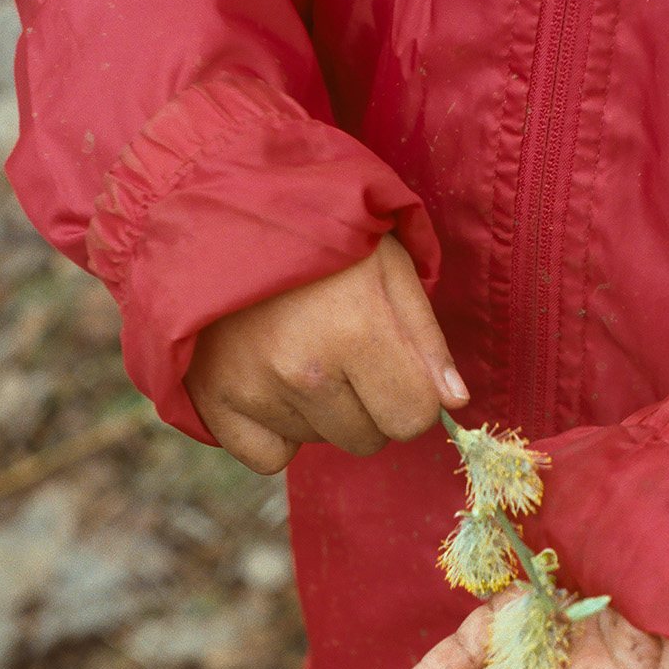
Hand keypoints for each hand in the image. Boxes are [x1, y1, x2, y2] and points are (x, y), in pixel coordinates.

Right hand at [183, 234, 468, 473]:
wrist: (217, 211)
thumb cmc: (316, 231)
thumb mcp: (387, 263)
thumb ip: (426, 337)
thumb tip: (454, 401)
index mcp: (356, 332)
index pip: (412, 419)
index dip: (413, 393)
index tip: (394, 362)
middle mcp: (304, 371)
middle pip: (369, 439)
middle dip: (368, 403)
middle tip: (342, 348)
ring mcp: (254, 390)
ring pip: (321, 443)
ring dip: (321, 410)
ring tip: (299, 347)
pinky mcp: (213, 401)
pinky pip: (268, 458)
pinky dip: (276, 432)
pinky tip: (272, 383)